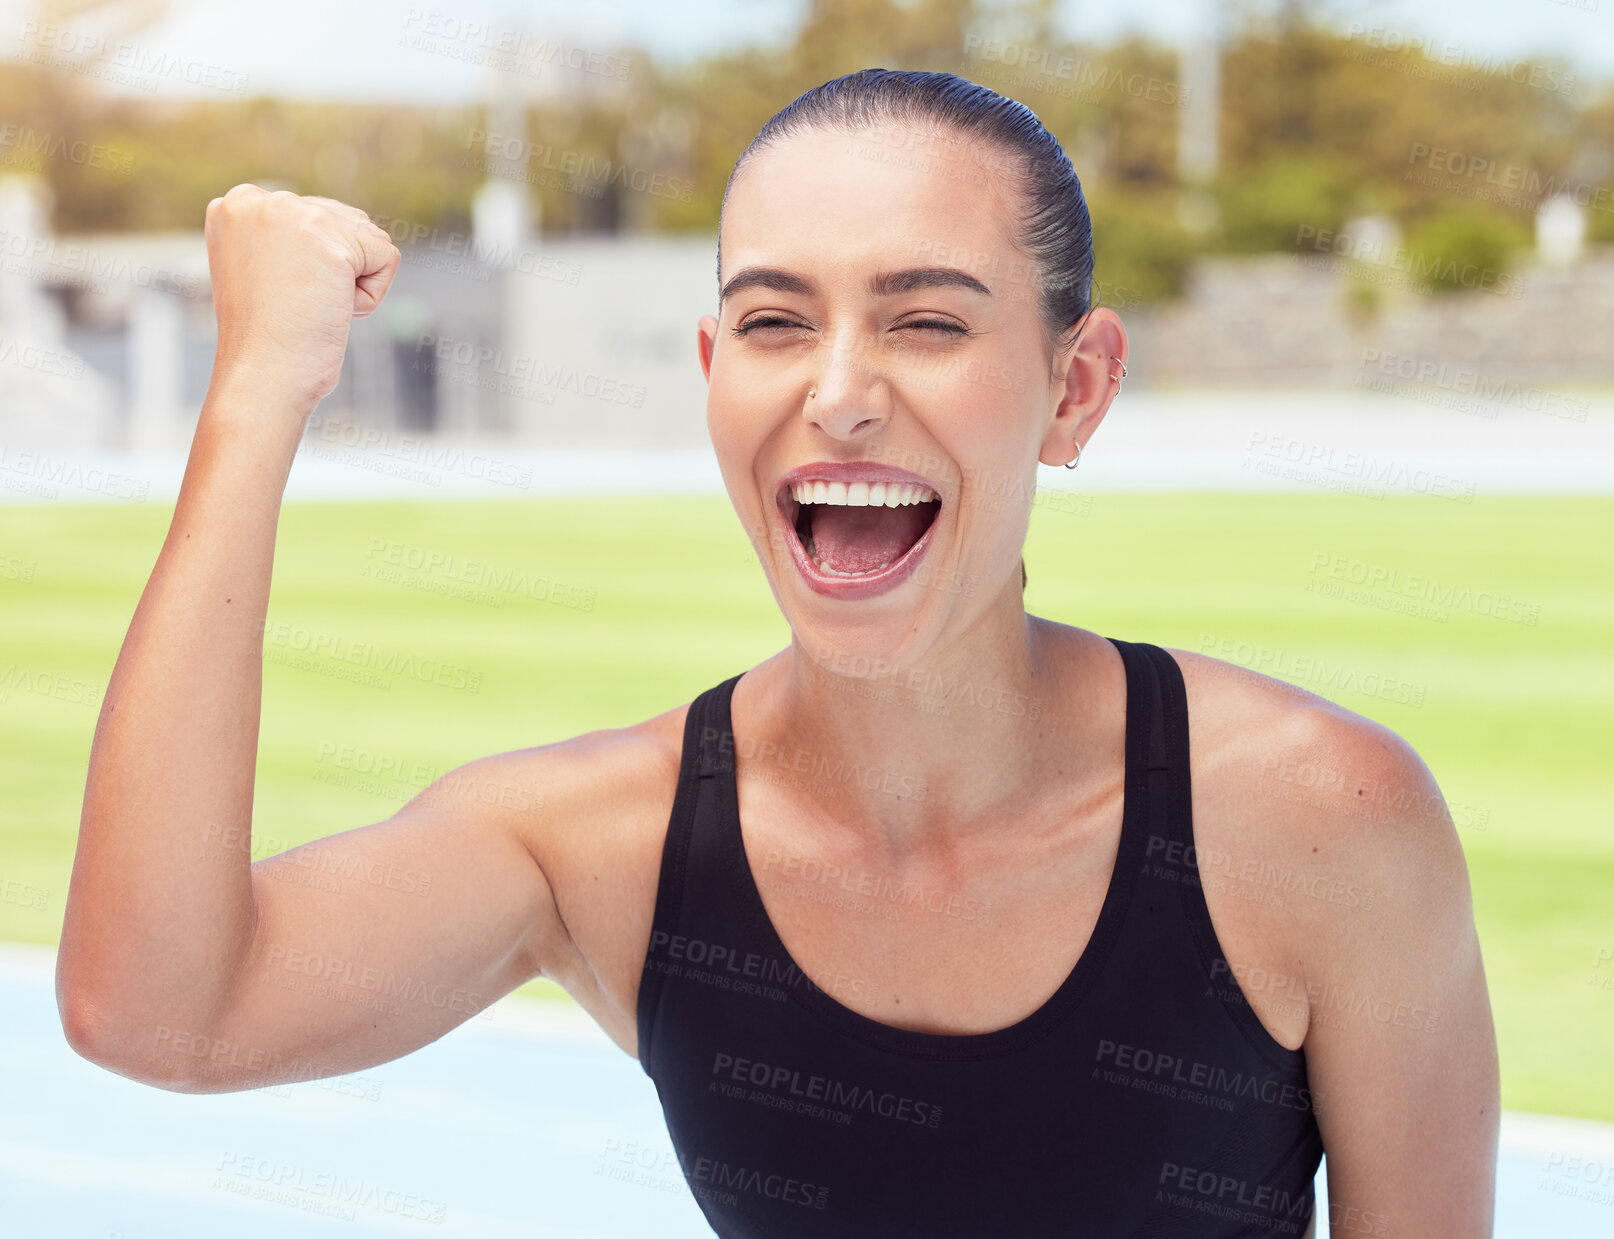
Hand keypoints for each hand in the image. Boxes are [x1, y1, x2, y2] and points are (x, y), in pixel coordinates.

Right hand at [203, 184, 401, 410]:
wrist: (261, 377)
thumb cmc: (266, 340)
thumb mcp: (263, 272)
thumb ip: (287, 241)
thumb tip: (339, 235)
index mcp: (236, 205)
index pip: (315, 216)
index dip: (314, 265)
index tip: (278, 294)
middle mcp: (258, 198)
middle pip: (345, 222)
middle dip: (336, 272)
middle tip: (296, 304)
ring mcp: (292, 213)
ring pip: (368, 238)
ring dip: (353, 282)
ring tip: (310, 306)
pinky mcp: (330, 239)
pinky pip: (387, 258)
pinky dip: (371, 295)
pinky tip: (331, 309)